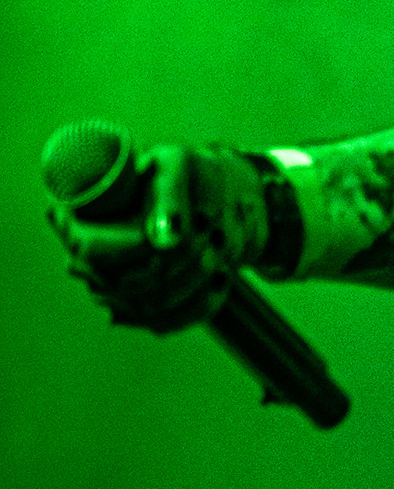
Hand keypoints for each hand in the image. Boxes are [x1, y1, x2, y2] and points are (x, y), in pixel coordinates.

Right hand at [50, 143, 270, 333]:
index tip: (180, 230)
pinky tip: (222, 274)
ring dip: (196, 277)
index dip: (135, 247)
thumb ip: (170, 194)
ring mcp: (110, 291)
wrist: (207, 198)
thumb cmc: (183, 175)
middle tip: (212, 225)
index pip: (91, 251)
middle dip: (180, 257)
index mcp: (76, 219)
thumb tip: (165, 239)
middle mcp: (83, 261)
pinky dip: (202, 302)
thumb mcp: (178, 166)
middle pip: (124, 284)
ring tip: (219, 241)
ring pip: (150, 307)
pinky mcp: (139, 312)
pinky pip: (168, 323)